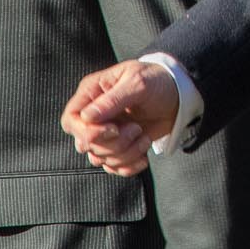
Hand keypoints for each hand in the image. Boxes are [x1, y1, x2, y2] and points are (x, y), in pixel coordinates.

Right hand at [60, 60, 178, 176]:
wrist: (179, 95)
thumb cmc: (157, 80)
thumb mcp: (138, 83)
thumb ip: (113, 100)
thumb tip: (87, 117)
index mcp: (92, 93)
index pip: (70, 120)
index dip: (87, 132)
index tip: (114, 129)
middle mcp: (94, 115)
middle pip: (85, 144)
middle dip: (114, 143)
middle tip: (136, 128)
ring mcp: (105, 133)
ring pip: (99, 158)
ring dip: (125, 154)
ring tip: (143, 136)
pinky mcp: (118, 147)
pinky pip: (113, 167)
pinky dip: (129, 166)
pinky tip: (144, 156)